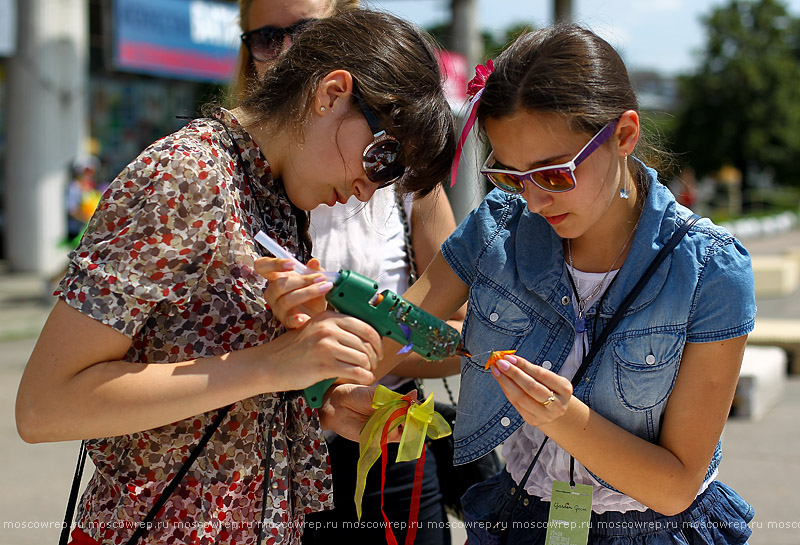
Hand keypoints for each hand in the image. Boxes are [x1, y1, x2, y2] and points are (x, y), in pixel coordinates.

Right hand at [255, 256, 331, 327]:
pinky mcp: (287, 321)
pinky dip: (296, 319)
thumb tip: (314, 262)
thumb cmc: (311, 294)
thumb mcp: (314, 279)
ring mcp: (278, 308)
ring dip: (308, 292)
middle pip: (278, 284)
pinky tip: (304, 317)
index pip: (262, 266)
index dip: (273, 264)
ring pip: (286, 300)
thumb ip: (314, 269)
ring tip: (324, 288)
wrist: (318, 314)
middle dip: (301, 280)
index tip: (292, 264)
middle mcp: (273, 293)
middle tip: (320, 278)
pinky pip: (289, 320)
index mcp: (275, 278)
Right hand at [265, 310, 382, 389]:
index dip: (377, 341)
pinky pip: (356, 371)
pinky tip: (363, 379)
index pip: (366, 327)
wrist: (269, 364)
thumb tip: (366, 338)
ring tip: (366, 373)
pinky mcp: (324, 365)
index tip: (378, 351)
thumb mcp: (315, 329)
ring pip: (363, 358)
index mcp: (329, 316)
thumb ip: (337, 329)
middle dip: (374, 357)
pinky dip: (364, 377)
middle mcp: (328, 328)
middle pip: (367, 343)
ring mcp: (326, 346)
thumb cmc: (294, 350)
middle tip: (373, 365)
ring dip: (369, 368)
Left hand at [319, 384, 413, 441]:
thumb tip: (414, 393)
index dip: (417, 408)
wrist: (335, 405)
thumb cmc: (354, 395)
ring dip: (408, 429)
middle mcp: (391, 417)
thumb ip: (395, 398)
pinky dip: (398, 438)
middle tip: (413, 416)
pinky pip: (392, 441)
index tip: (420, 407)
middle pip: (410, 422)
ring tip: (406, 422)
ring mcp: (386, 428)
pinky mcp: (378, 439)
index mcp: (392, 404)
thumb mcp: (376, 394)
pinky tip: (398, 431)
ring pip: (404, 433)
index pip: (411, 408)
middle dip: (415, 420)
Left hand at [490, 354, 572, 426]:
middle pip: (532, 388)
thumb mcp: (549, 378)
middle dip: (514, 373)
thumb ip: (531, 370)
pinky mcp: (532, 420)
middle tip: (500, 363)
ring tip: (496, 370)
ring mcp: (545, 415)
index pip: (541, 374)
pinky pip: (516, 404)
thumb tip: (509, 359)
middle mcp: (557, 404)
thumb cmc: (550, 388)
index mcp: (564, 389)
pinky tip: (500, 381)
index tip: (510, 357)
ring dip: (506, 382)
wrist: (555, 410)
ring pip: (521, 397)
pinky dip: (507, 390)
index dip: (524, 365)